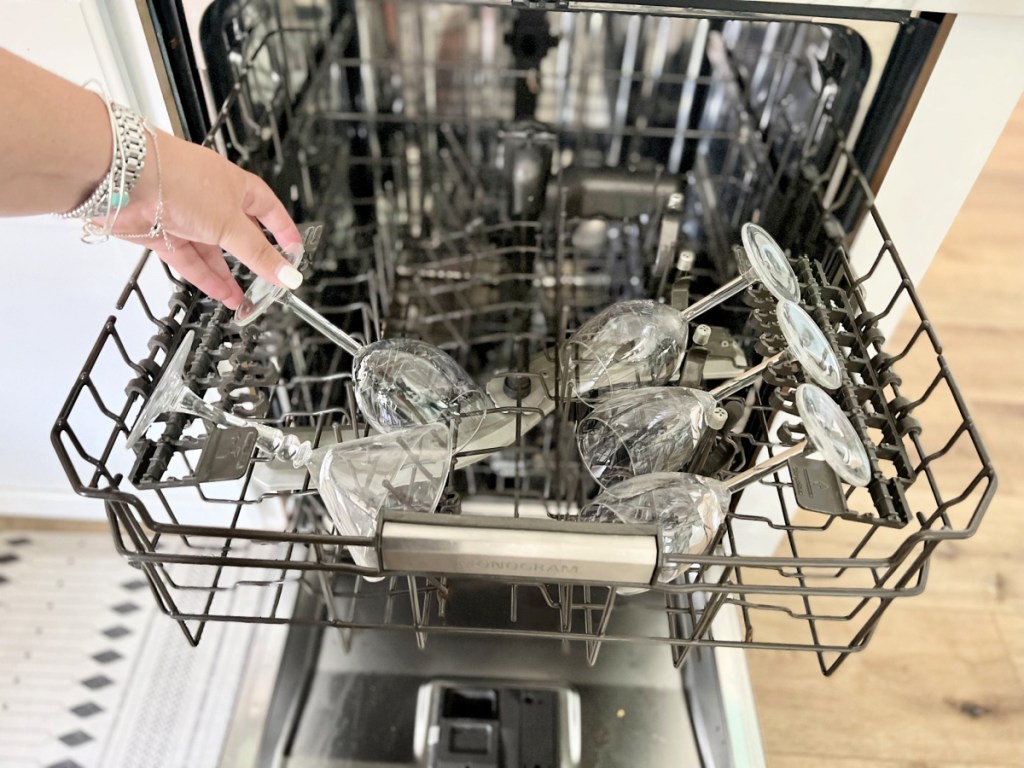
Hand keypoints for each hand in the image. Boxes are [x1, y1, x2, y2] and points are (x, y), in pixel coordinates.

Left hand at [104, 129, 301, 308]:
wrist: (126, 177)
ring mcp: (185, 215)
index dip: (282, 230)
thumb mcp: (231, 224)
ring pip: (212, 250)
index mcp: (235, 185)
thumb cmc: (179, 179)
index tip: (293, 250)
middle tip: (268, 279)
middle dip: (252, 258)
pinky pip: (189, 259)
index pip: (267, 208)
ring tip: (244, 298)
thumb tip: (287, 273)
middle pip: (238, 233)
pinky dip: (205, 277)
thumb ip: (259, 254)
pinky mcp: (162, 231)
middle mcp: (210, 198)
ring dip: (228, 275)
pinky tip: (220, 293)